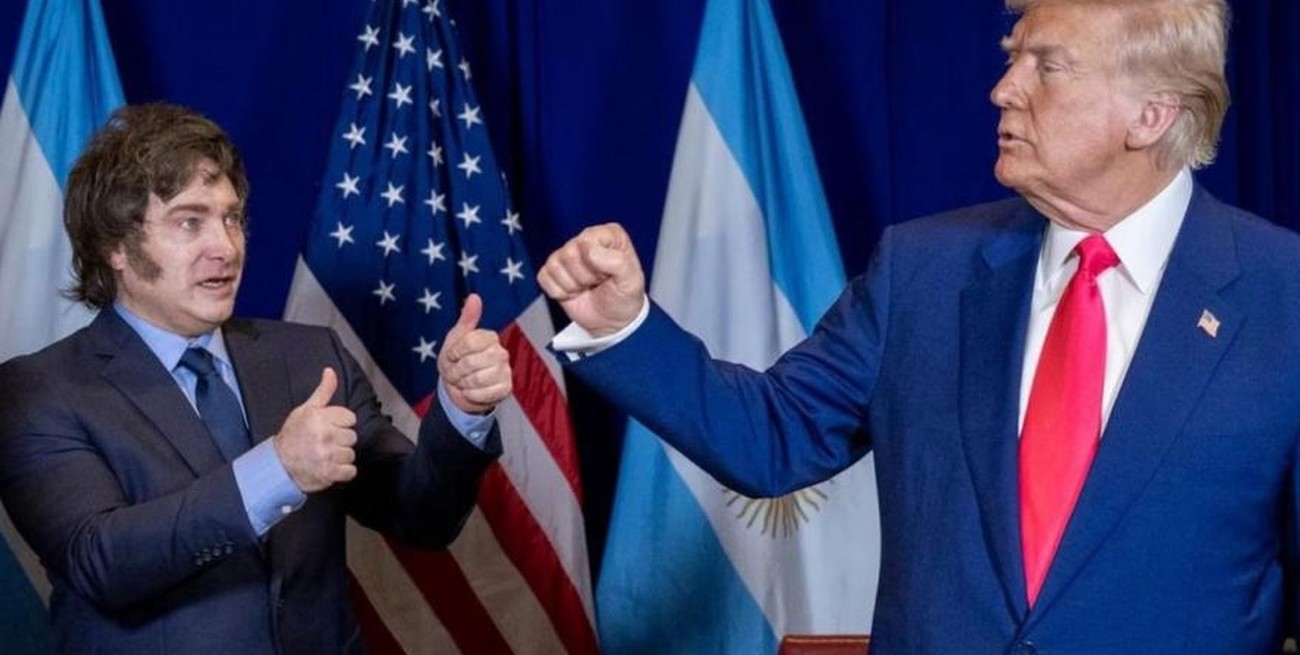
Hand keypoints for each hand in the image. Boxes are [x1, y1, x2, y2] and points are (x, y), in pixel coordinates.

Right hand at [273, 368, 357, 492]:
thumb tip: (330, 371)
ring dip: (341, 456)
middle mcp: (325, 436)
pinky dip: (343, 471)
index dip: (341, 423)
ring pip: (351, 454)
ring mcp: (327, 455)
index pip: (350, 418)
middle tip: (326, 442)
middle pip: (352, 436)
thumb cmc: (293, 435)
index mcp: (320, 418)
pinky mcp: (329, 473)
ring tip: (326, 454)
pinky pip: (350, 471)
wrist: (279, 464)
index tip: (330, 427)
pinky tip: (331, 466)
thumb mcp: (306, 409)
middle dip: (341, 440)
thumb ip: (323, 391)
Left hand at [438, 294, 511, 413]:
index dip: (455, 352)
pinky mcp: (506, 388)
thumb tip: (474, 297)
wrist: (459, 389)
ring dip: (464, 384)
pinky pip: (484, 394)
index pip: (469, 342)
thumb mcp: (456, 338)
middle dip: (457, 371)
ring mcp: (505, 371)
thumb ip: (467, 318)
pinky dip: (472, 395)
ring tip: (463, 381)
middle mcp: (501, 353)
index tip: (452, 356)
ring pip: (477, 379)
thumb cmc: (457, 361)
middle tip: (456, 372)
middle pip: (472, 362)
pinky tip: (472, 391)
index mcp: (490, 338)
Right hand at [537, 222, 645, 336]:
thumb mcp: (632, 280)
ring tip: (587, 287)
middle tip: (597, 282)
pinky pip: (544, 277)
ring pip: (555, 266)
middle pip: (569, 254)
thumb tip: (591, 252)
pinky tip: (574, 291)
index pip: (587, 240)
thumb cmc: (624, 297)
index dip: (596, 263)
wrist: (613, 322)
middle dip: (584, 276)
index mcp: (608, 235)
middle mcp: (586, 241)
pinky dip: (559, 292)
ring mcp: (567, 254)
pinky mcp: (552, 271)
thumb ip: (618, 262)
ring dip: (572, 285)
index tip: (608, 274)